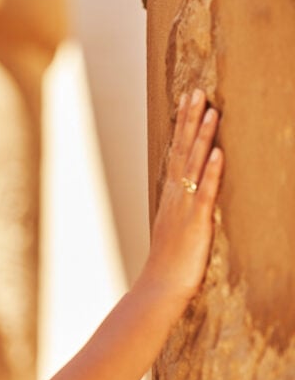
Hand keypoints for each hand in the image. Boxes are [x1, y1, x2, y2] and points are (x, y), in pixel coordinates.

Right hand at [138, 89, 223, 305]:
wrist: (160, 287)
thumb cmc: (169, 264)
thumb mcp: (176, 229)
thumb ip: (184, 209)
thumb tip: (192, 194)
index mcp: (171, 196)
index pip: (176, 152)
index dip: (182, 126)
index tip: (187, 101)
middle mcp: (175, 196)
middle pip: (182, 150)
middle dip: (190, 120)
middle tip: (197, 92)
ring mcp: (184, 207)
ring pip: (193, 165)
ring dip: (202, 137)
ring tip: (212, 111)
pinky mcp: (196, 221)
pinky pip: (205, 192)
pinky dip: (212, 171)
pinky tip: (219, 152)